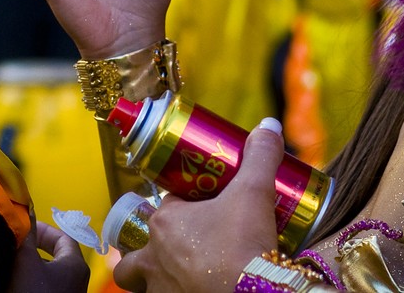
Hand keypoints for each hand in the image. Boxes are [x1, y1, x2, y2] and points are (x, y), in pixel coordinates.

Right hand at [6, 221, 89, 292]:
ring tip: (15, 263)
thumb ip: (27, 236)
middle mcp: (78, 278)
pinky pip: (49, 284)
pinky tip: (19, 282)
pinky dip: (35, 279)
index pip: (63, 236)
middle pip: (57, 254)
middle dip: (36, 247)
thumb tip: (27, 212)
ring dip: (34, 264)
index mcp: (76, 264)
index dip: (43, 229)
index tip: (25, 227)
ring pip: (51, 270)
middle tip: (18, 244)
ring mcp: (70, 291)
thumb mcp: (26, 261)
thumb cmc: (35, 292)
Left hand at [112, 121, 284, 292]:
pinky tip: (193, 290)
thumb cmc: (243, 245)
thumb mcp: (255, 193)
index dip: (183, 205)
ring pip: (141, 284)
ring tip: (179, 276)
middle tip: (176, 250)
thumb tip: (269, 126)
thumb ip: (260, 157)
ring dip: (153, 279)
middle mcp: (154, 258)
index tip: (203, 208)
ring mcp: (161, 290)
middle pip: (135, 254)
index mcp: (165, 223)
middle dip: (145, 253)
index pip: (165, 206)